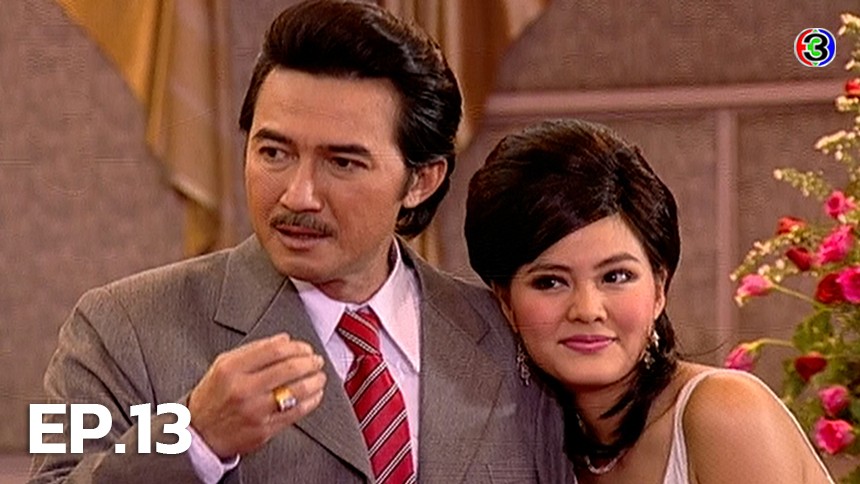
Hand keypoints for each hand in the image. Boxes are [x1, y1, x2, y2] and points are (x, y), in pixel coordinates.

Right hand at [188, 333, 325, 457]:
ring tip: (320, 376)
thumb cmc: (212, 398)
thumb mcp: (223, 366)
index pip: (274, 350)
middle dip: (310, 362)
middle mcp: (243, 389)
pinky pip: (295, 413)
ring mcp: (254, 411)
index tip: (305, 348)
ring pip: (296, 391)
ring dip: (315, 381)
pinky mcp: (264, 430)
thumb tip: (283, 339)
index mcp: (231, 369)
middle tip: (317, 360)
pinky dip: (311, 401)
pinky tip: (315, 395)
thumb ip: (254, 350)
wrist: (199, 435)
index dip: (296, 347)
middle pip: (289, 368)